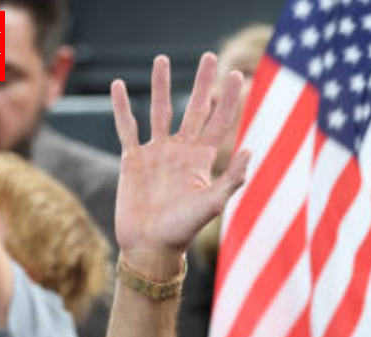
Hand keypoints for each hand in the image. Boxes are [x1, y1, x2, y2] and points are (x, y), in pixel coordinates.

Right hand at [111, 54, 250, 275]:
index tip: (236, 74)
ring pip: (159, 110)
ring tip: (161, 59)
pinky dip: (122, 107)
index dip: (228, 98)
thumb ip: (232, 178)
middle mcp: (181, 151)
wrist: (150, 246)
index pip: (220, 121)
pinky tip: (118, 85)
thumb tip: (252, 150)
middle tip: (210, 56)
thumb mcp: (212, 203)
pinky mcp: (132, 160)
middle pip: (194, 108)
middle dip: (202, 82)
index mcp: (202, 159)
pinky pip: (126, 127)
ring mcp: (156, 153)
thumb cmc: (183, 229)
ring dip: (160, 85)